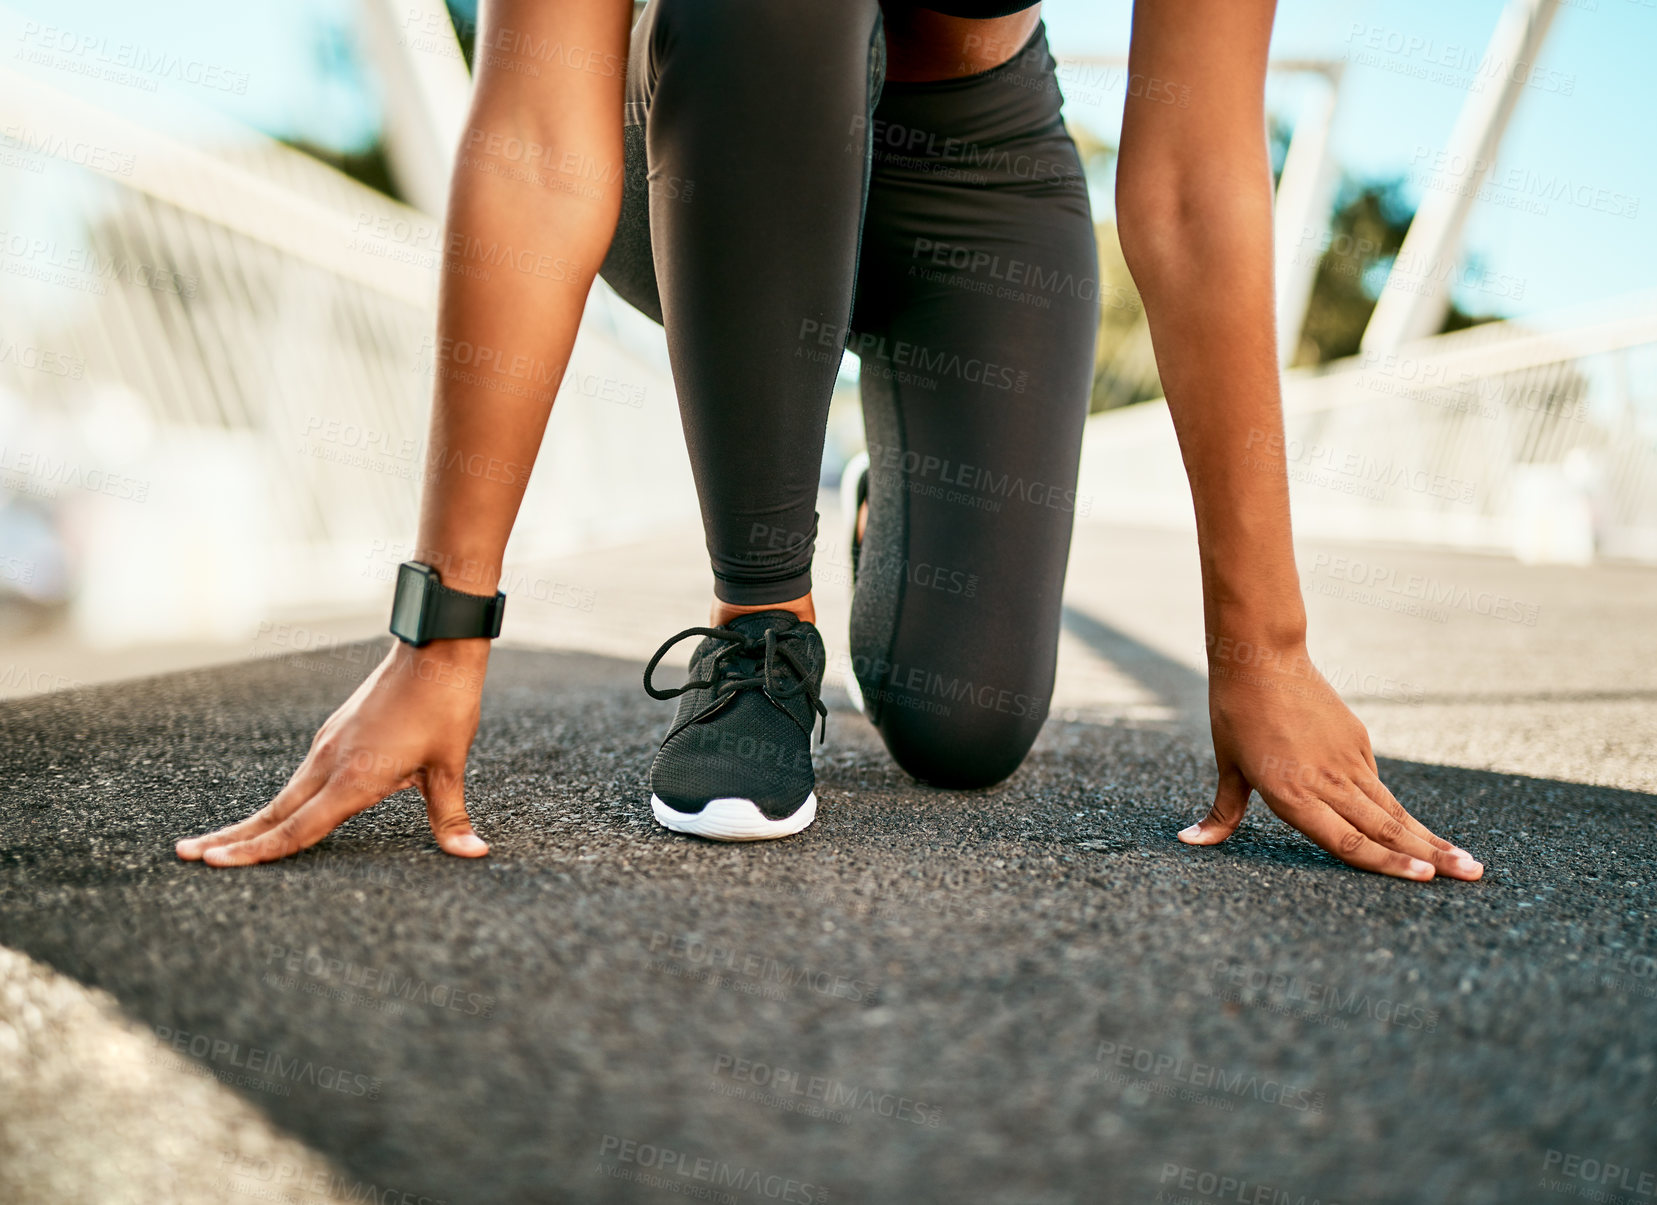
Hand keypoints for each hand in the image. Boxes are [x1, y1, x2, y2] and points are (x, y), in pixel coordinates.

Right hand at [176, 640, 491, 866]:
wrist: (435, 649)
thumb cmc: (444, 706)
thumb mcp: (450, 766)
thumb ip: (451, 816)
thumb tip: (475, 853)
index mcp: (354, 778)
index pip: (297, 828)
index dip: (257, 852)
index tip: (214, 864)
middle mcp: (330, 762)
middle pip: (274, 812)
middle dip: (231, 838)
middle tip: (186, 855)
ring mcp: (329, 744)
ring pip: (285, 794)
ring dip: (254, 820)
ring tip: (219, 840)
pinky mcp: (336, 733)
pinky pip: (303, 776)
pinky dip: (283, 800)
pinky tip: (280, 810)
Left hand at [1180, 640, 1482, 881]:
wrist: (1262, 656)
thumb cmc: (1236, 712)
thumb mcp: (1227, 764)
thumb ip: (1222, 812)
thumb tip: (1189, 841)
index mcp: (1292, 793)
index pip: (1347, 840)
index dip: (1386, 864)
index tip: (1425, 879)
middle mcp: (1326, 781)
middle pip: (1385, 827)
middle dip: (1431, 856)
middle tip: (1472, 876)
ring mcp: (1347, 759)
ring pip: (1392, 808)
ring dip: (1429, 836)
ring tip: (1466, 862)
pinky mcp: (1357, 740)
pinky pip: (1378, 784)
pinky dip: (1400, 811)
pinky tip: (1420, 832)